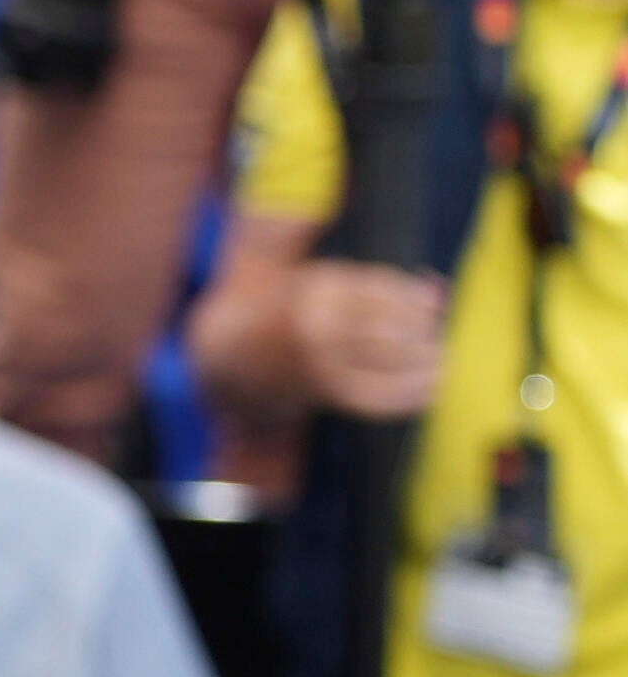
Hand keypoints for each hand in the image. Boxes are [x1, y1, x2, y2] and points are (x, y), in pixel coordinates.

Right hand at [281, 261, 453, 425]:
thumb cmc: (293, 312)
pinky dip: (409, 394)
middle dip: (424, 333)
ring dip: (423, 362)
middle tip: (438, 340)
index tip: (434, 308)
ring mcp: (318, 356)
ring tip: (440, 363)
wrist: (237, 352)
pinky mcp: (322, 388)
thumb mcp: (322, 282)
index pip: (384, 289)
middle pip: (389, 324)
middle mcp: (318, 319)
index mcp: (320, 285)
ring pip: (387, 358)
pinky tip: (431, 391)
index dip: (417, 299)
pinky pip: (376, 395)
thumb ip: (376, 282)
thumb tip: (439, 290)